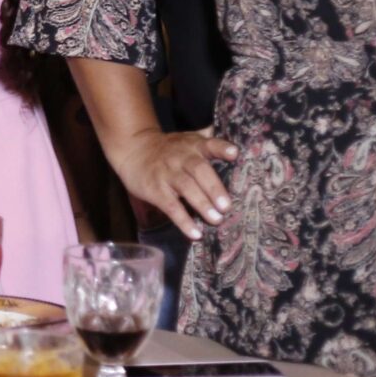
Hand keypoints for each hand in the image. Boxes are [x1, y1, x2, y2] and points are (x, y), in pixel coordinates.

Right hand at [107, 126, 238, 241]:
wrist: (134, 150)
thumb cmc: (170, 151)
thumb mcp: (188, 143)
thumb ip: (211, 150)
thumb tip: (241, 160)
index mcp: (193, 146)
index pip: (210, 144)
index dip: (222, 149)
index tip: (234, 154)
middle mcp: (181, 157)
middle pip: (199, 169)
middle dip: (213, 188)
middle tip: (226, 206)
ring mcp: (166, 173)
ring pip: (186, 187)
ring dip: (202, 204)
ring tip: (216, 220)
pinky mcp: (155, 189)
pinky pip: (170, 206)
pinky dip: (183, 220)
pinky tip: (195, 233)